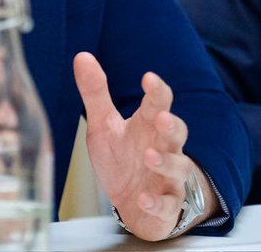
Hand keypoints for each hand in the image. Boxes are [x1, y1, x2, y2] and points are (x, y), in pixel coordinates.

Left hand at [73, 52, 211, 240]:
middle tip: (161, 117)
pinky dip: (157, 201)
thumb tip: (82, 56)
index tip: (148, 78)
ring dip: (166, 161)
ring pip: (178, 166)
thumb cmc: (121, 159)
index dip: (156, 90)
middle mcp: (163, 148)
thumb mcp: (103, 125)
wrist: (131, 203)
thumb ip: (95, 93)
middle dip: (172, 124)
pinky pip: (167, 203)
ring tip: (149, 156)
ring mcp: (167, 177)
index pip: (159, 103)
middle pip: (177, 132)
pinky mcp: (166, 204)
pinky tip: (144, 197)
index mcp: (148, 125)